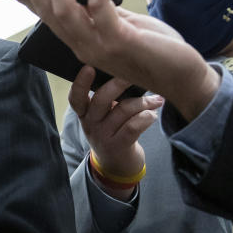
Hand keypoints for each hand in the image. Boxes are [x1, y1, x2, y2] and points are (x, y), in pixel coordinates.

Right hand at [12, 0, 220, 120]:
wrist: (183, 78)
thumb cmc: (157, 51)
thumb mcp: (125, 27)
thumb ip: (105, 13)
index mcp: (82, 43)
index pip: (48, 19)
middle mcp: (83, 46)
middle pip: (49, 12)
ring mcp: (98, 46)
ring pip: (66, 10)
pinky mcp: (119, 40)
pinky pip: (100, 6)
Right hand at [70, 67, 162, 199]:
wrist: (116, 166)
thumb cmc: (112, 132)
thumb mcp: (102, 117)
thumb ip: (108, 98)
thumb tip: (128, 72)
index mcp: (84, 113)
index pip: (76, 97)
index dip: (80, 82)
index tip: (89, 67)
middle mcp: (90, 124)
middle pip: (101, 99)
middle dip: (119, 84)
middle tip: (135, 75)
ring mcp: (103, 136)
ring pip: (123, 110)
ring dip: (144, 102)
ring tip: (157, 100)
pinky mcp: (118, 146)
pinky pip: (134, 126)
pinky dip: (147, 117)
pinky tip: (153, 115)